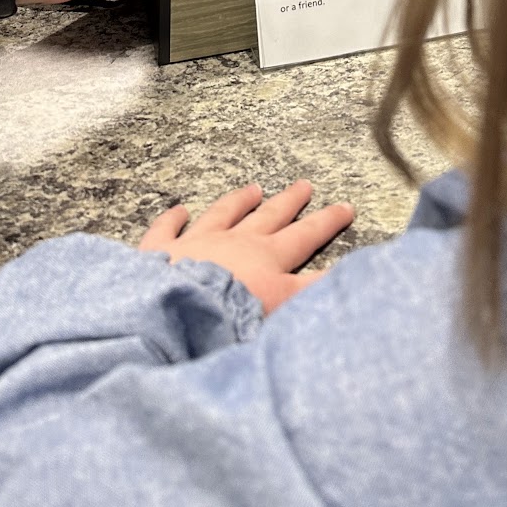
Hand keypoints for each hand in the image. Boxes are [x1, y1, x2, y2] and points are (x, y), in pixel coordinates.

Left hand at [139, 182, 353, 313]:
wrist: (173, 314)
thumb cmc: (229, 320)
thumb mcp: (281, 310)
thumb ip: (310, 294)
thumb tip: (342, 276)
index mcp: (267, 261)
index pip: (305, 238)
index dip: (327, 223)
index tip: (346, 207)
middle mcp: (236, 243)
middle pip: (269, 217)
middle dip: (290, 202)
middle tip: (304, 185)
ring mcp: (197, 241)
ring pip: (224, 214)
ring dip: (240, 201)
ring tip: (253, 189)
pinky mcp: (161, 250)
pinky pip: (168, 228)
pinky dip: (174, 218)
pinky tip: (178, 209)